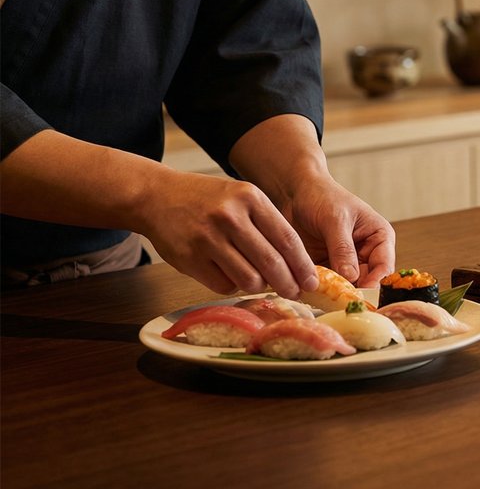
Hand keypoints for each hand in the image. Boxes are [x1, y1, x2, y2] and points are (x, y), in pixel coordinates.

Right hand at [138, 171, 318, 296]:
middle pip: (271, 262)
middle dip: (288, 284)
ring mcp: (207, 238)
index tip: (313, 282)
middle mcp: (230, 216)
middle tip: (295, 293)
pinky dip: (231, 286)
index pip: (287, 239)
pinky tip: (228, 275)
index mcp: (250, 197)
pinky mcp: (189, 258)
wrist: (157, 196)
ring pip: (248, 279)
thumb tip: (296, 264)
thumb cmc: (207, 200)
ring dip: (258, 286)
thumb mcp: (241, 197)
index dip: (303, 265)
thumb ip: (266, 224)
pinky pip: (223, 285)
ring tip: (257, 281)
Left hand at [277, 175, 395, 286]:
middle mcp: (367, 253)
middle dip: (354, 291)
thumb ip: (343, 248)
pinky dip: (321, 289)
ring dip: (336, 293)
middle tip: (339, 301)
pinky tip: (311, 291)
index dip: (375, 283)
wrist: (295, 191)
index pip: (384, 267)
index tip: (360, 295)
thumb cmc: (322, 196)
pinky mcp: (328, 267)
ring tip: (323, 297)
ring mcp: (347, 262)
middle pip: (367, 281)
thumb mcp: (335, 220)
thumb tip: (351, 277)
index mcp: (379, 237)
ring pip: (348, 286)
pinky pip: (329, 284)